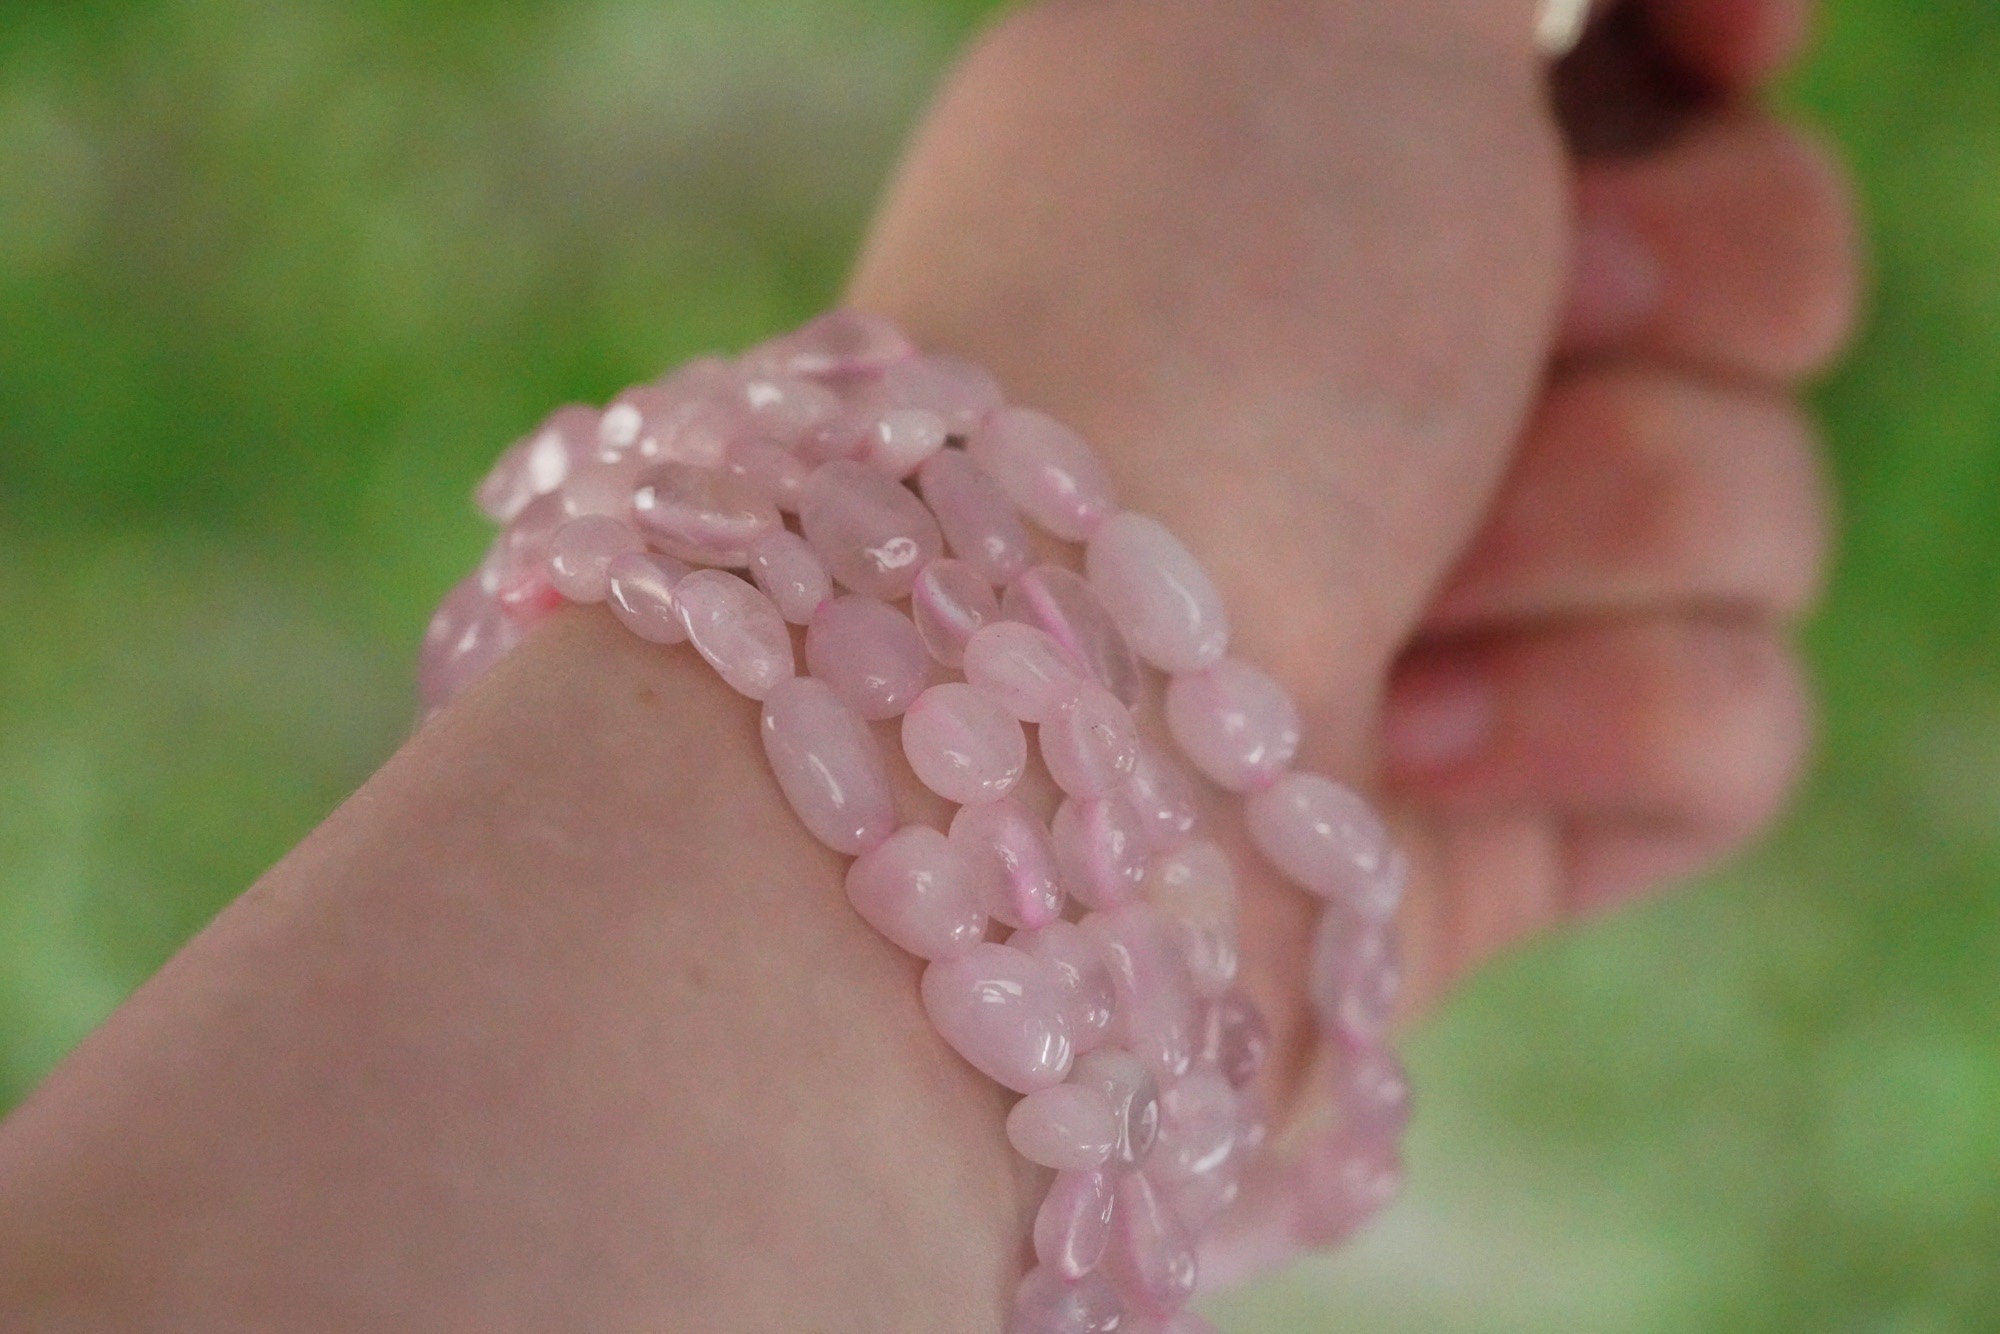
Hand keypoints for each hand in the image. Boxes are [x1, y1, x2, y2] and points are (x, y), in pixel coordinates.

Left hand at [852, 0, 1855, 1110]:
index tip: (1729, 41)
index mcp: (1376, 172)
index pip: (1660, 92)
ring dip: (1601, 520)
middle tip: (1525, 319)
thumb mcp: (1331, 5)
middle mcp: (1437, 374)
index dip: (1720, 61)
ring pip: (1764, 507)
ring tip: (1392, 588)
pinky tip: (1399, 749)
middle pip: (1772, 275)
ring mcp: (1490, 596)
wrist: (1060, 707)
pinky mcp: (1525, 799)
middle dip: (1686, 278)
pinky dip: (1580, 724)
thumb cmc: (1183, 322)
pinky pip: (1737, 725)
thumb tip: (1635, 15)